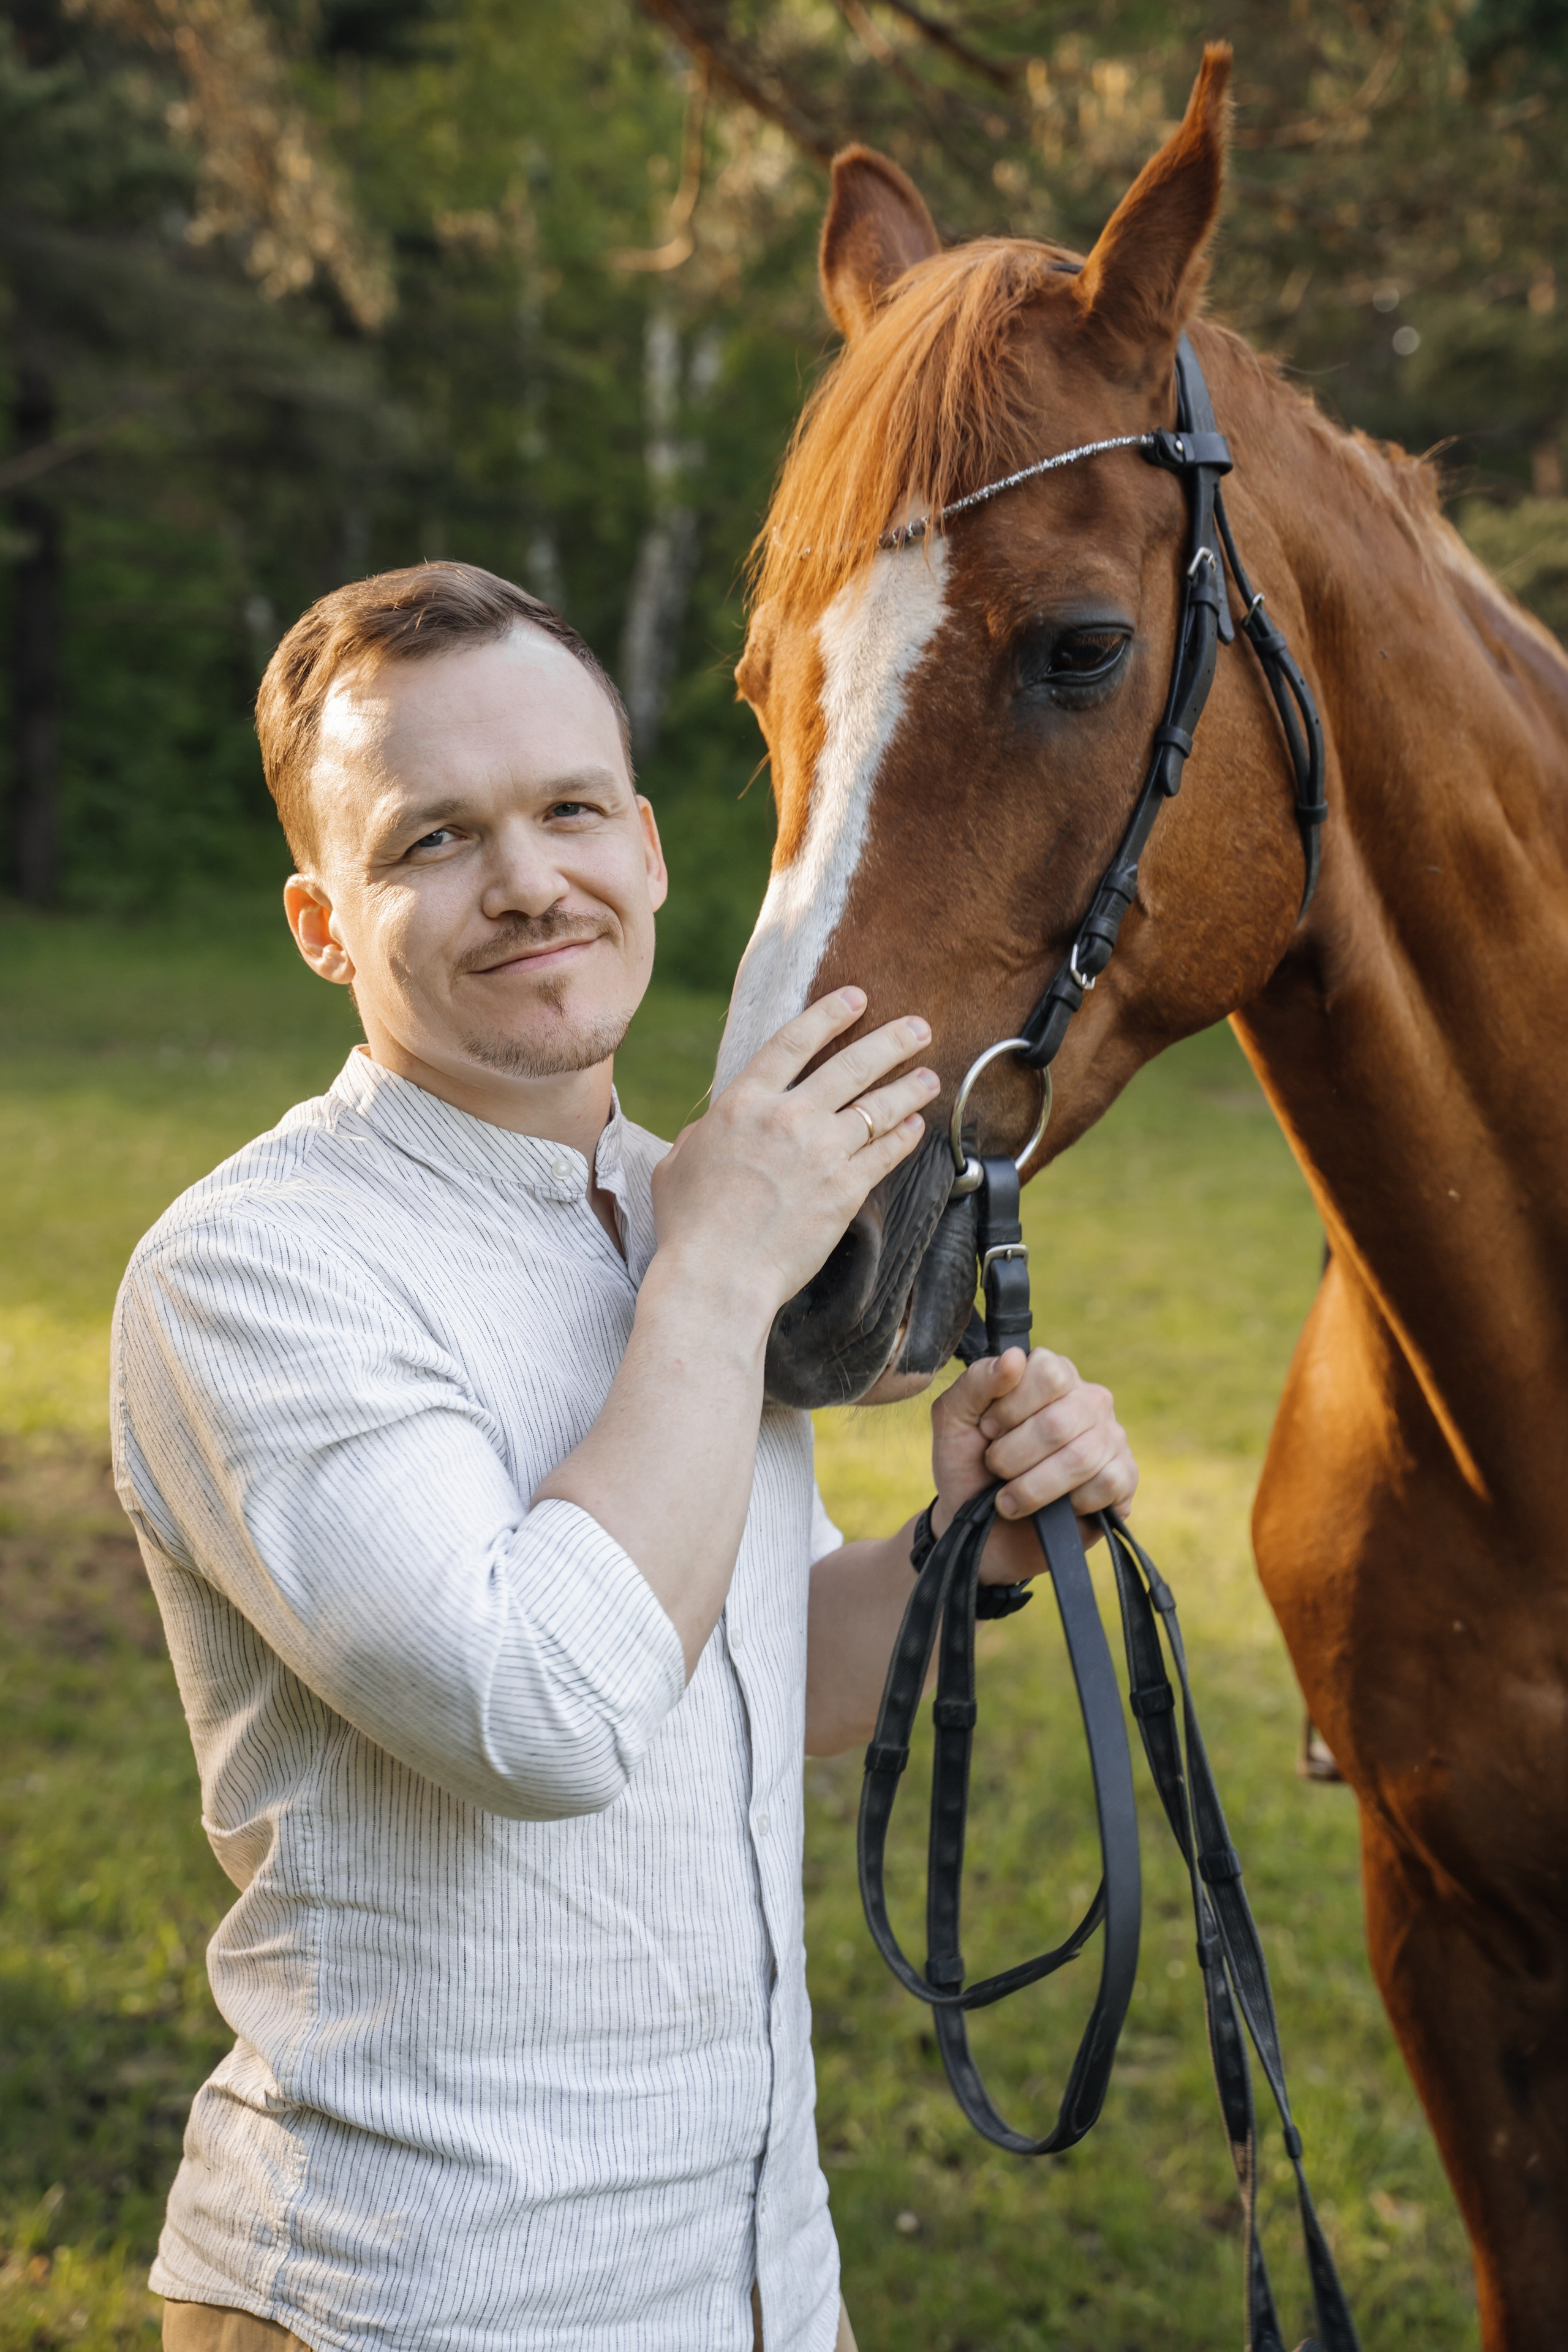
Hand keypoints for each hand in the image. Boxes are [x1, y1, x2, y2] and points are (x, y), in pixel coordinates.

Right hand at [650, 987, 938, 1337]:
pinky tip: (916, 1126)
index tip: (856, 999)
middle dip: (891, 1040)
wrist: (719, 1274)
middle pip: (852, 1065)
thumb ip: (699, 1136)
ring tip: (929, 1076)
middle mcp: (788, 1117)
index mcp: (743, 1103)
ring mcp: (822, 1152)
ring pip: (879, 1107)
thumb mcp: (677, 1164)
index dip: (829, 1015)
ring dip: (910, 1087)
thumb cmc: (690, 1225)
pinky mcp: (846, 1189)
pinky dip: (905, 1135)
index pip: (793, 1042)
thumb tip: (709, 1129)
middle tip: (918, 1028)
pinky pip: (886, 1152)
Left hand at [929, 1347, 1137, 1583]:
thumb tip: (1014, 1358)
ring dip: (1031, 1487)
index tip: (987, 1430)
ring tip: (1009, 1498)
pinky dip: (1067, 1504)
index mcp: (1052, 1374)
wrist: (979, 1531)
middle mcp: (1088, 1399)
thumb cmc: (968, 1466)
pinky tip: (1053, 1507)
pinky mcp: (1124, 1478)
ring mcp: (1111, 1438)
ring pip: (1080, 1457)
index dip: (1010, 1407)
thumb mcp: (954, 1420)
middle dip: (1012, 1456)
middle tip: (995, 1468)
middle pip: (1059, 1422)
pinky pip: (1106, 1485)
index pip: (1048, 1372)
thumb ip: (976, 1382)